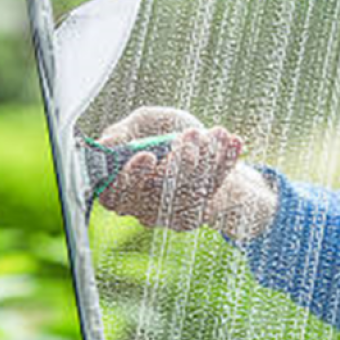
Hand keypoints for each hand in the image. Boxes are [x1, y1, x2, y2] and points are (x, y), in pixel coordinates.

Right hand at [96, 107, 277, 238]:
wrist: (202, 145)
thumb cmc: (165, 132)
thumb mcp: (145, 123)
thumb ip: (124, 131)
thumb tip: (105, 144)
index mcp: (117, 185)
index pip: (113, 193)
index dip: (131, 176)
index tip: (148, 155)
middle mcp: (137, 207)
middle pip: (154, 197)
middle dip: (178, 164)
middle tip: (192, 135)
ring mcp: (165, 216)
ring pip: (186, 194)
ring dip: (205, 159)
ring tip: (217, 132)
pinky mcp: (192, 217)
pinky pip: (209, 194)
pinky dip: (223, 164)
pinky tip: (234, 142)